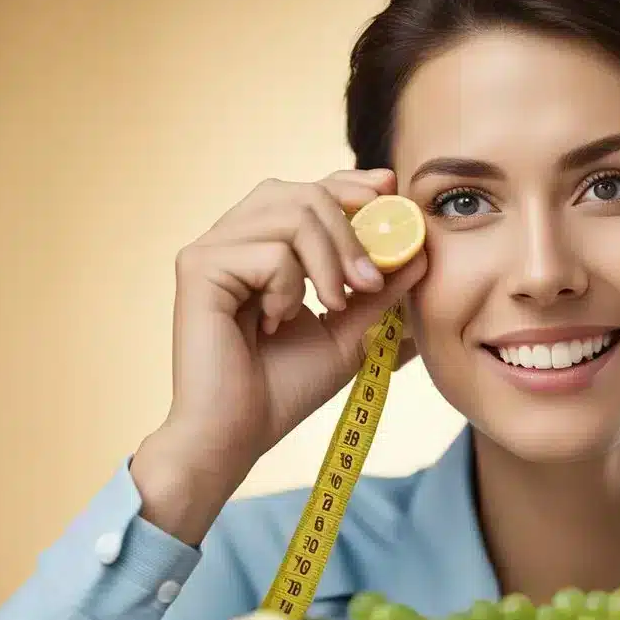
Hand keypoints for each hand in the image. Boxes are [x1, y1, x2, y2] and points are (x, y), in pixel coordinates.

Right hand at [132, 169, 426, 543]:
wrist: (236, 435)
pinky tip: (278, 322)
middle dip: (352, 229)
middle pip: (304, 192)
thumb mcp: (349, 333)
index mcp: (263, 248)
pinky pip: (271, 250)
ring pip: (293, 212)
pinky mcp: (198, 265)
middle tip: (370, 279)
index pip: (308, 192)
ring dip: (330, 259)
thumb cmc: (283, 389)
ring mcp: (212, 249)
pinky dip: (290, 288)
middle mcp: (233, 239)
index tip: (391, 191)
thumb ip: (380, 294)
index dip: (351, 185)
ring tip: (334, 305)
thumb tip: (421, 254)